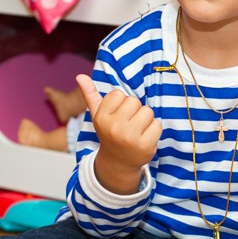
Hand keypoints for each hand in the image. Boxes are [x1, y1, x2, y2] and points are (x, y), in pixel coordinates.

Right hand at [75, 74, 160, 193]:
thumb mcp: (98, 115)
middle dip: (135, 110)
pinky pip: (157, 124)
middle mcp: (114, 127)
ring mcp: (130, 137)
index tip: (117, 116)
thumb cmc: (109, 133)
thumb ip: (90, 94)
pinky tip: (144, 138)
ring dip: (146, 120)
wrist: (118, 163)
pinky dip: (154, 130)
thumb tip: (80, 75)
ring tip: (137, 130)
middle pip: (135, 101)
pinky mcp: (145, 146)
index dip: (121, 103)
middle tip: (129, 124)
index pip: (119, 94)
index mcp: (101, 118)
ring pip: (148, 111)